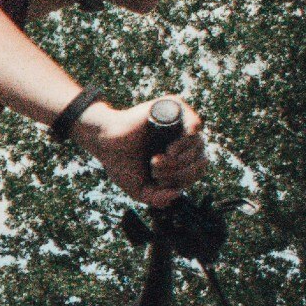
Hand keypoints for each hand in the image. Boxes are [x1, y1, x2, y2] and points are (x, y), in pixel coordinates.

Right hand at [82, 98, 204, 205]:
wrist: (104, 142)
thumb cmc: (121, 164)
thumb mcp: (141, 190)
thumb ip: (159, 199)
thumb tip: (178, 193)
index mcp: (180, 154)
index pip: (199, 170)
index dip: (184, 181)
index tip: (159, 181)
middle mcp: (182, 137)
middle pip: (201, 159)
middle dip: (179, 173)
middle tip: (155, 168)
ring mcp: (179, 121)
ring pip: (198, 145)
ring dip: (178, 161)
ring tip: (156, 160)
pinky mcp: (173, 107)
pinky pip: (195, 125)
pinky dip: (185, 142)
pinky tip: (170, 149)